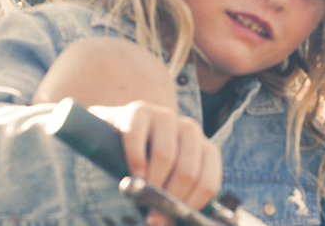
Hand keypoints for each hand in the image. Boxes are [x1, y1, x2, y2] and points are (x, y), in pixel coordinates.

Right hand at [91, 101, 221, 224]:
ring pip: (166, 155)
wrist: (116, 134)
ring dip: (152, 182)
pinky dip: (135, 159)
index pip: (208, 183)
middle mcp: (190, 130)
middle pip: (188, 171)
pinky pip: (138, 137)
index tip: (168, 219)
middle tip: (152, 214)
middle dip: (168, 197)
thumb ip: (175, 199)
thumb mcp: (167, 181)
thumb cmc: (146, 165)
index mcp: (205, 150)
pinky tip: (132, 173)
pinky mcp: (139, 110)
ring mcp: (166, 116)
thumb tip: (168, 223)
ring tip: (141, 194)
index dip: (189, 206)